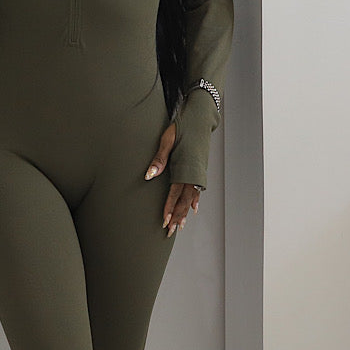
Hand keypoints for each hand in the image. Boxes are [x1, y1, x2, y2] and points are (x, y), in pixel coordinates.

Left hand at [144, 123, 200, 237]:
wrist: (200, 117)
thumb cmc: (181, 126)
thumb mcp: (167, 140)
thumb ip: (159, 159)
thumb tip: (149, 176)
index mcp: (183, 167)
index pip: (174, 194)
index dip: (169, 208)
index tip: (164, 221)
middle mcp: (192, 172)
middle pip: (184, 200)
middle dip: (176, 216)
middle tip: (170, 231)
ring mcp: (198, 171)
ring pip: (191, 197)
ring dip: (184, 212)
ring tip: (180, 226)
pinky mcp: (199, 168)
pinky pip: (197, 189)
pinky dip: (194, 200)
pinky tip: (193, 209)